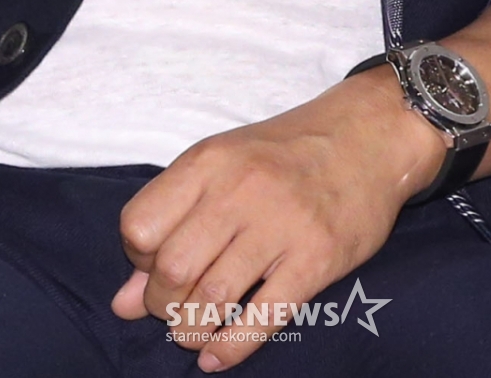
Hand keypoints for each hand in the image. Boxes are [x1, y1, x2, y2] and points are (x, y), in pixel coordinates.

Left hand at [109, 65, 444, 369]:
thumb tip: (124, 302)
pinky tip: (216, 356)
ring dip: (190, 330)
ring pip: (211, 298)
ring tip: (192, 332)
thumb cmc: (285, 152)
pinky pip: (263, 317)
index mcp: (209, 161)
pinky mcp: (316, 257)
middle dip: (161, 304)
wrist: (366, 135)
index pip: (139, 225)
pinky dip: (230, 348)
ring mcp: (281, 224)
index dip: (136, 258)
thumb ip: (172, 224)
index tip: (153, 264)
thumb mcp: (222, 167)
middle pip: (172, 268)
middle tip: (173, 307)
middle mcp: (240, 189)